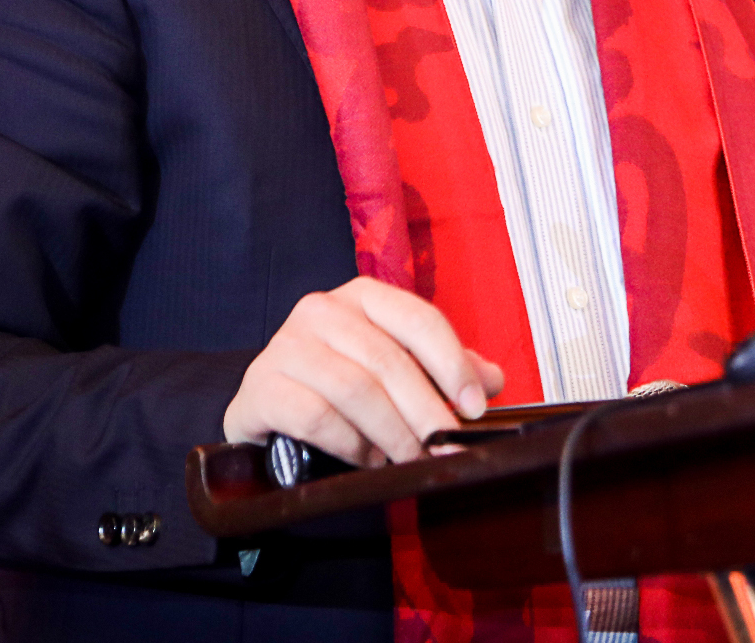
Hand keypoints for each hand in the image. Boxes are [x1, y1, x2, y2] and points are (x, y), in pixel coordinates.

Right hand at [222, 278, 506, 465]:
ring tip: (408, 457)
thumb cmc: (338, 381)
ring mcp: (287, 346)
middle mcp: (322, 310)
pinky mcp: (262, 387)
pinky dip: (350, 444)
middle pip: (389, 361)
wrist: (268, 402)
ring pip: (355, 390)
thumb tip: (493, 380)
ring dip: (391, 432)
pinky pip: (315, 417)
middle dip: (427, 411)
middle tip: (447, 447)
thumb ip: (442, 369)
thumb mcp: (395, 368)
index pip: (419, 320)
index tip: (476, 407)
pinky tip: (367, 458)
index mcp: (364, 296)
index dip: (453, 364)